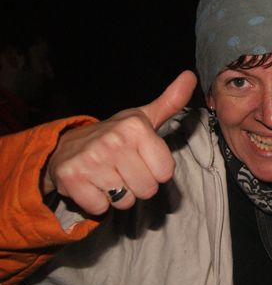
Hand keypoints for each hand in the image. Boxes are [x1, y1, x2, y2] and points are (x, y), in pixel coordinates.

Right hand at [42, 71, 196, 214]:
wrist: (67, 145)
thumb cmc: (115, 135)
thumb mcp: (143, 117)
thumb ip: (171, 101)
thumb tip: (190, 76)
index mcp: (135, 127)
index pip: (165, 173)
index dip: (155, 171)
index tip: (141, 160)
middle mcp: (114, 141)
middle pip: (147, 189)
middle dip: (137, 185)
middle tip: (123, 170)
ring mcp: (91, 159)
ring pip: (125, 201)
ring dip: (118, 195)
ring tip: (108, 177)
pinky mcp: (72, 178)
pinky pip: (101, 208)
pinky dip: (97, 203)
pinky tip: (92, 185)